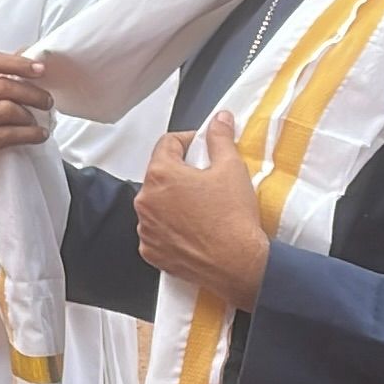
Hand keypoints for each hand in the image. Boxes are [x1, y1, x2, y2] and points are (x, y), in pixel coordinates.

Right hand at [0, 50, 53, 180]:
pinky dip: (29, 134)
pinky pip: (6, 133)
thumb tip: (31, 51)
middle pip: (1, 86)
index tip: (41, 70)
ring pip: (5, 109)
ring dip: (30, 116)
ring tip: (39, 122)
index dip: (16, 63)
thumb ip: (10, 71)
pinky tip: (39, 135)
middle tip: (48, 101)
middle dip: (32, 93)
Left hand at [138, 113, 268, 311]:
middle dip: (181, 172)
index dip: (188, 141)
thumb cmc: (233, 218)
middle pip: (160, 174)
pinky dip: (170, 227)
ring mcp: (146, 228)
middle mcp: (145, 200)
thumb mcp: (232, 168)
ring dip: (173, 201)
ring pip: (157, 203)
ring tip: (201, 207)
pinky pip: (157, 231)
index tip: (202, 147)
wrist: (237, 264)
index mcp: (160, 174)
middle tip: (206, 179)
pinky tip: (193, 229)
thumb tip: (219, 120)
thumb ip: (220, 138)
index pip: (167, 143)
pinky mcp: (151, 251)